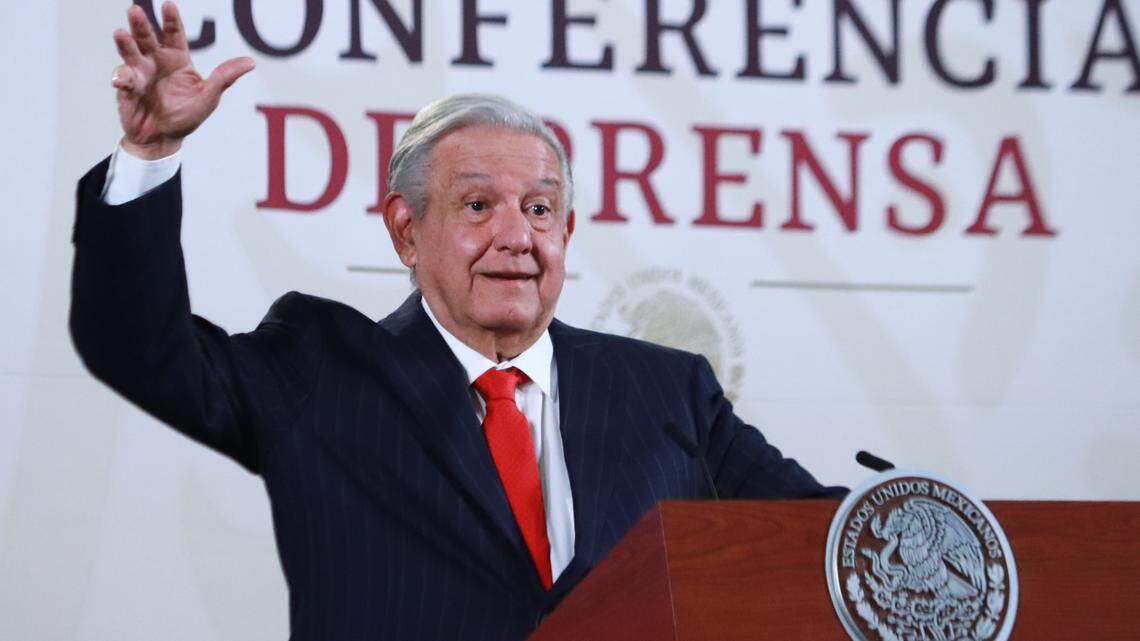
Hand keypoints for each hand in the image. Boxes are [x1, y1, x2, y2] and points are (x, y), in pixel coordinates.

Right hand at [111, 1, 253, 158]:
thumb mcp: (209, 96)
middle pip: (147, 38)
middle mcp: (155, 61)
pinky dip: (122, 79)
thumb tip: (250, 62)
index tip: (168, 5)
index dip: (171, 19)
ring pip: (130, 53)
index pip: (173, 34)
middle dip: (141, 25)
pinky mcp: (127, 89)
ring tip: (121, 33)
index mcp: (176, 58)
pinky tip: (122, 81)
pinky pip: (123, 81)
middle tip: (136, 11)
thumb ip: (225, 77)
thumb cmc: (186, 115)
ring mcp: (139, 73)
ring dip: (125, 43)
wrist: (164, 139)